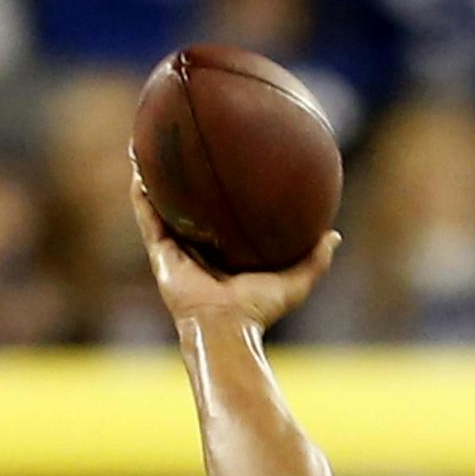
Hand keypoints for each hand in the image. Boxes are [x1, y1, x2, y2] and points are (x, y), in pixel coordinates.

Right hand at [129, 168, 338, 331]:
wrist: (225, 326)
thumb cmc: (258, 310)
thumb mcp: (295, 281)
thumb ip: (315, 259)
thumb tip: (334, 234)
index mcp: (225, 256)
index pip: (222, 222)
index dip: (222, 198)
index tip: (228, 169)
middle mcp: (198, 251)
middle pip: (189, 210)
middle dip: (185, 184)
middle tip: (188, 150)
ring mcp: (176, 251)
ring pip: (161, 208)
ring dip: (154, 179)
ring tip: (151, 149)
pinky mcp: (160, 253)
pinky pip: (147, 216)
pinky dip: (141, 193)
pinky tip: (139, 166)